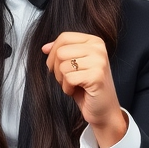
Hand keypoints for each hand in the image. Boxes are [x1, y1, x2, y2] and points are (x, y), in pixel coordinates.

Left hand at [42, 32, 126, 147]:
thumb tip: (44, 48)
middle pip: (61, 51)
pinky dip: (67, 88)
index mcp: (94, 41)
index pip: (64, 37)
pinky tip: (77, 91)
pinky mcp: (97, 76)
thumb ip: (62, 52)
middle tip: (66, 79)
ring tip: (73, 85)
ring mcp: (99, 62)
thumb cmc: (87, 87)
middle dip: (56, 69)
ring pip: (63, 66)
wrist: (103, 110)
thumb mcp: (74, 65)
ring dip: (62, 80)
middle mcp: (98, 48)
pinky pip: (69, 78)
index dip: (53, 52)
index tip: (54, 65)